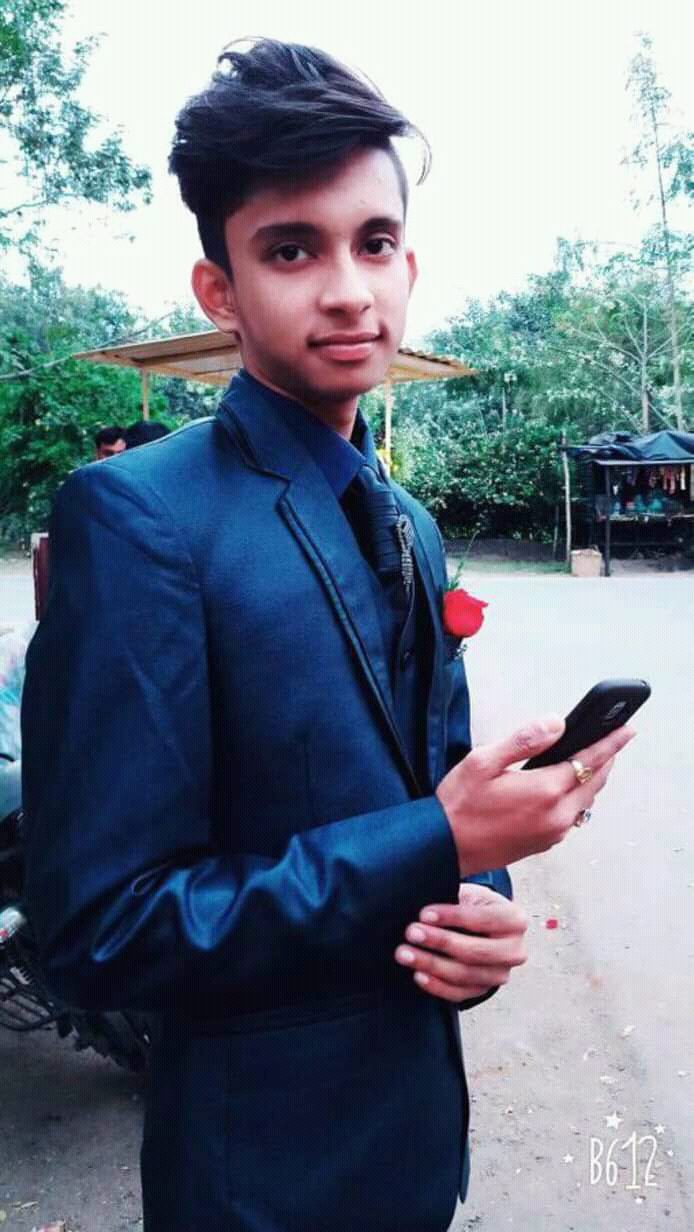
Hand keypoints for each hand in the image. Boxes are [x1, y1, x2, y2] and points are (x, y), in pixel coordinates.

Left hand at [394, 883, 527, 1002]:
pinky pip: (460, 993)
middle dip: (440, 942)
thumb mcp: (471, 894)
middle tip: (411, 933)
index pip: (484, 919)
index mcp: (515, 920)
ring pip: (465, 975)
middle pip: (475, 952)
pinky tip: (418, 975)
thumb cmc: (473, 906)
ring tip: (405, 954)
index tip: (424, 913)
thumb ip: (456, 897)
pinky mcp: (485, 990)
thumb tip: (426, 909)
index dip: (453, 916)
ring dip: (432, 965)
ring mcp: (501, 974)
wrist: (480, 927)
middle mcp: (515, 950)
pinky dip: (437, 986)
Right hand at [436, 715, 635, 875]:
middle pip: (594, 782)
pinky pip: (572, 816)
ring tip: (590, 760)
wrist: (444, 848)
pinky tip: (565, 788)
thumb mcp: (483, 761)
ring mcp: (553, 832)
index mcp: (545, 790)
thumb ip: (524, 741)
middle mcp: (556, 814)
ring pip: (585, 801)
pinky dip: (577, 797)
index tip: (626, 730)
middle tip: (611, 741)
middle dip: (604, 759)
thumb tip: (556, 724)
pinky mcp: (545, 843)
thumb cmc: (459, 805)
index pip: (590, 760)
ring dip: (592, 779)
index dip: (611, 743)